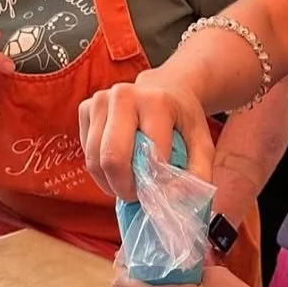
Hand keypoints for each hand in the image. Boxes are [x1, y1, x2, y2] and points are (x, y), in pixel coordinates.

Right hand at [79, 72, 214, 200]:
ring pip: (94, 160)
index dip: (152, 184)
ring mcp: (100, 100)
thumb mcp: (202, 144)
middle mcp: (123, 96)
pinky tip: (118, 164)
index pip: (147, 156)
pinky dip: (100, 168)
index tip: (159, 192)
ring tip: (128, 182)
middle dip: (123, 187)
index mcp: (155, 101)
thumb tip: (175, 199)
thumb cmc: (182, 119)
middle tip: (137, 195)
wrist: (165, 87)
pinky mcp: (85, 108)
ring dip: (110, 182)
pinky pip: (86, 153)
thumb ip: (198, 174)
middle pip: (111, 158)